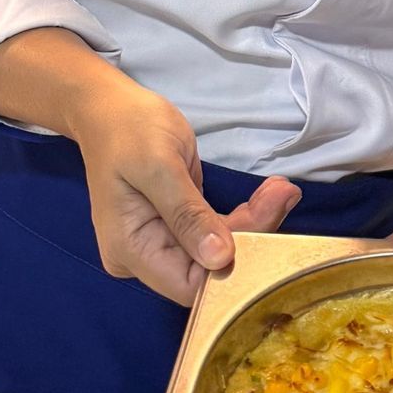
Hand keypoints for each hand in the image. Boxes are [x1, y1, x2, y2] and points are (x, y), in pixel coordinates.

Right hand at [74, 75, 299, 303]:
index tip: (263, 220)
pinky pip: (216, 233)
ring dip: (255, 223)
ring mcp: (161, 243)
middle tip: (282, 194)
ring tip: (281, 190)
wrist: (110, 109)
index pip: (189, 283)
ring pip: (219, 251)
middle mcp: (144, 257)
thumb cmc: (128, 130)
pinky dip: (244, 217)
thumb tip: (220, 258)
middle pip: (207, 268)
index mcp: (130, 249)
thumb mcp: (158, 165)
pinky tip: (269, 194)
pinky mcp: (179, 227)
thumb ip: (188, 214)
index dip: (229, 264)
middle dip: (250, 236)